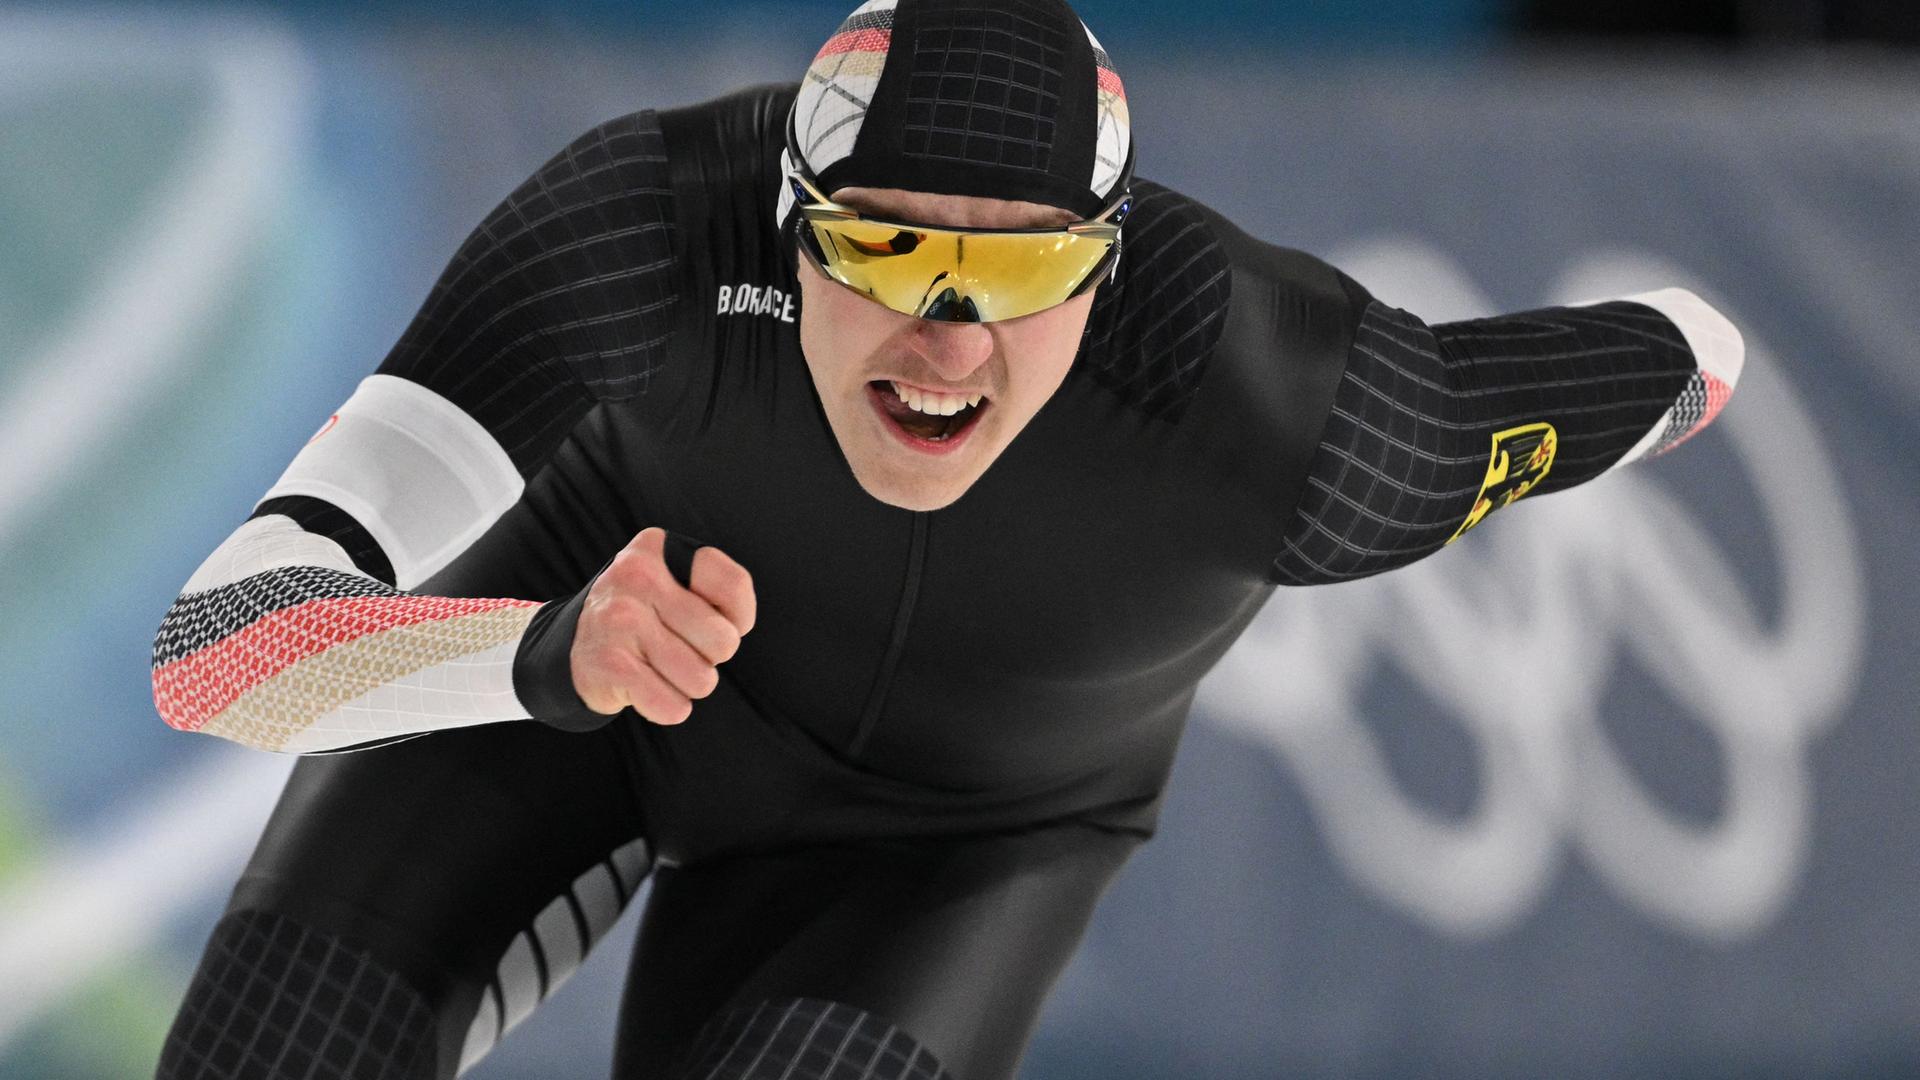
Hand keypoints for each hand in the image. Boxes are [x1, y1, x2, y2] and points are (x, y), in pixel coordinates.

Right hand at [570, 528, 755, 723]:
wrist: (577, 646)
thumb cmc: (646, 616)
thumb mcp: (676, 585)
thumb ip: (717, 593)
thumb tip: (730, 632)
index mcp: (659, 549)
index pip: (734, 585)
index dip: (738, 617)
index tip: (715, 621)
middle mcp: (637, 576)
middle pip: (724, 641)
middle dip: (710, 656)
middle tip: (679, 647)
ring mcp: (620, 619)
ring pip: (702, 680)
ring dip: (686, 685)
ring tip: (657, 666)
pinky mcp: (609, 664)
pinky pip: (673, 707)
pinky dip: (667, 707)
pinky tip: (644, 687)